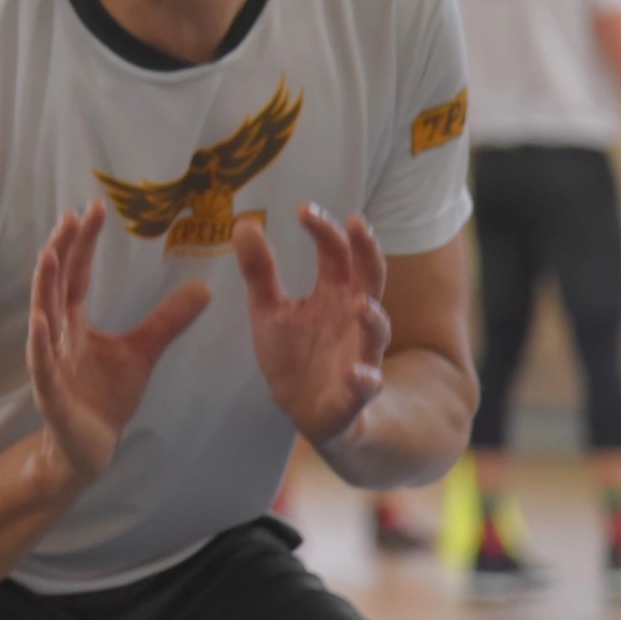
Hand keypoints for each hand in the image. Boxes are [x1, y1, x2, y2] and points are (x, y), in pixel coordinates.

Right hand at [25, 199, 212, 486]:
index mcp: (75, 323)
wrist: (90, 449)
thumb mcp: (143, 353)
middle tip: (72, 217)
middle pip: (57, 286)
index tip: (91, 210)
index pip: (77, 275)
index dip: (82, 244)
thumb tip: (205, 288)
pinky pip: (42, 367)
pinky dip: (40, 345)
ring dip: (44, 287)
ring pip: (43, 319)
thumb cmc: (106, 399)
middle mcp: (57, 336)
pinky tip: (41, 323)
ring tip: (49, 255)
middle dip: (63, 251)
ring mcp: (50, 364)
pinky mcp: (51, 395)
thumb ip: (166, 321)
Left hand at [237, 206, 389, 446]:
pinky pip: (367, 385)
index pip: (335, 252)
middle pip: (370, 277)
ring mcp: (359, 353)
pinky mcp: (355, 392)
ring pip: (377, 330)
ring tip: (362, 304)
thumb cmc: (293, 354)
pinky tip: (356, 374)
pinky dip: (365, 380)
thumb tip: (243, 223)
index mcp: (333, 293)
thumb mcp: (268, 309)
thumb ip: (259, 270)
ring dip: (373, 317)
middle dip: (367, 252)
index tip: (302, 208)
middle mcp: (353, 317)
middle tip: (357, 224)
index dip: (323, 228)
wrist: (304, 411)